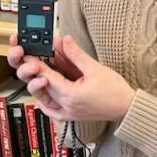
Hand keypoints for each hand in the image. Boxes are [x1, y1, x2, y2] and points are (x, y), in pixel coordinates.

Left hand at [16, 33, 134, 124]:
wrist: (126, 107)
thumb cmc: (115, 90)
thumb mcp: (95, 68)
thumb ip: (76, 54)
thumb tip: (64, 41)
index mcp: (70, 95)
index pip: (47, 76)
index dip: (37, 63)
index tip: (31, 54)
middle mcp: (66, 106)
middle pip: (44, 86)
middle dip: (39, 70)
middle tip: (34, 58)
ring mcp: (67, 112)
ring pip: (46, 98)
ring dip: (40, 84)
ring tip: (39, 72)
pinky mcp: (71, 115)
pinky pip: (52, 111)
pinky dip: (45, 102)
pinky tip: (43, 94)